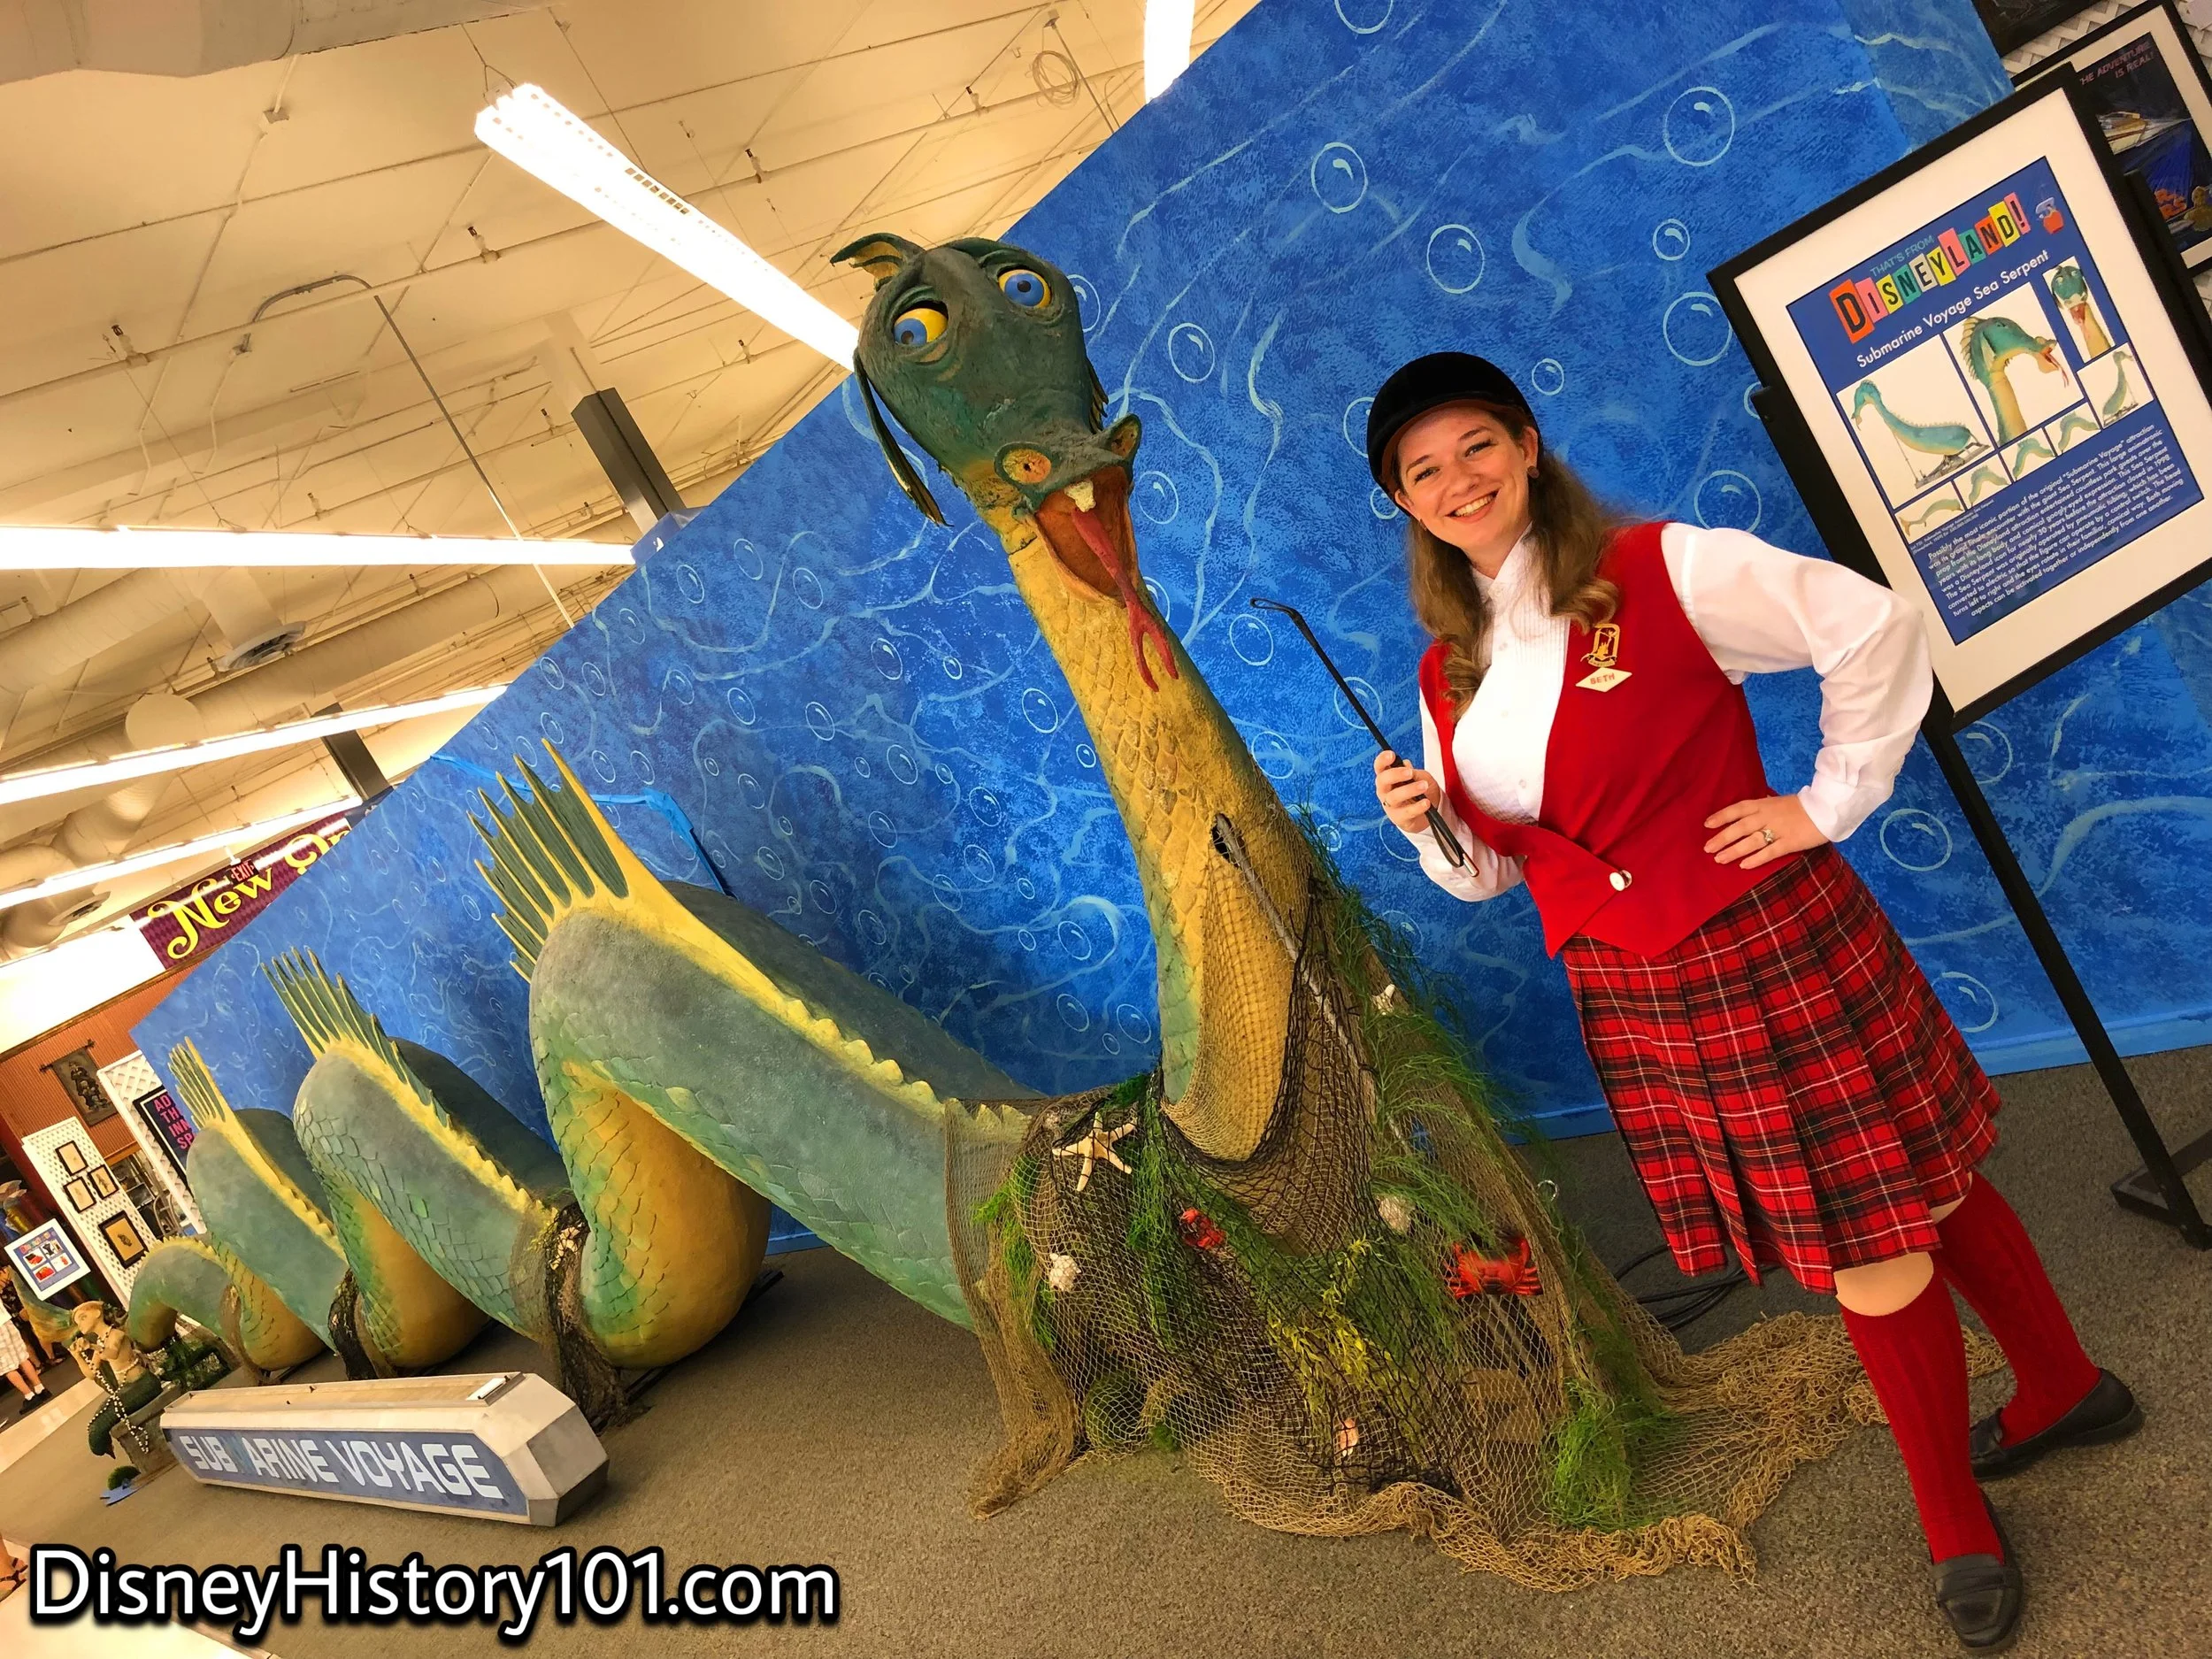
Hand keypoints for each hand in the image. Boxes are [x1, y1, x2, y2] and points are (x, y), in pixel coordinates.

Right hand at [1374, 750, 1442, 834]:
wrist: (1429, 813)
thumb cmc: (1421, 791)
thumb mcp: (1420, 777)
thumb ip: (1412, 772)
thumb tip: (1405, 765)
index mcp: (1387, 777)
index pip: (1380, 766)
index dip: (1382, 760)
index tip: (1391, 755)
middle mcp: (1385, 791)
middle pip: (1382, 780)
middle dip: (1395, 774)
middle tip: (1409, 773)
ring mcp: (1390, 806)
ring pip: (1394, 797)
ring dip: (1409, 790)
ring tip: (1423, 786)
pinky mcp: (1399, 819)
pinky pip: (1406, 812)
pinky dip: (1417, 807)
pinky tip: (1426, 803)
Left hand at [1703, 794, 1826, 869]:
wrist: (1827, 809)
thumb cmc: (1802, 806)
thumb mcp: (1779, 801)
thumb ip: (1763, 806)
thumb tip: (1746, 810)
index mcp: (1764, 804)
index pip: (1737, 809)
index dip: (1721, 816)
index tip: (1707, 824)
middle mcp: (1768, 816)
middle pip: (1740, 827)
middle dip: (1722, 838)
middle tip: (1707, 848)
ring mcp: (1779, 830)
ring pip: (1751, 841)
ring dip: (1734, 850)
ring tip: (1719, 859)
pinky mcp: (1790, 843)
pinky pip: (1770, 852)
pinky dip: (1756, 859)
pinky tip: (1744, 865)